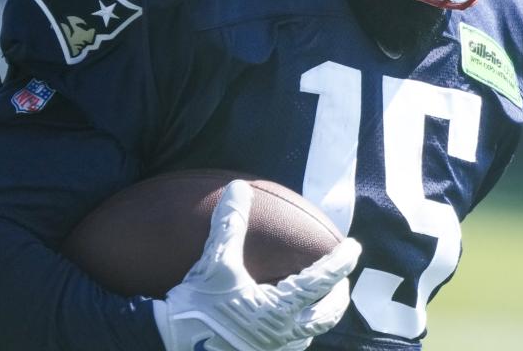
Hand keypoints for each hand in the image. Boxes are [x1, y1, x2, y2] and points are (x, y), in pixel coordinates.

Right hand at [153, 180, 360, 350]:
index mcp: (278, 308)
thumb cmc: (195, 310)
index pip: (321, 280)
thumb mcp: (213, 264)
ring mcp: (271, 350)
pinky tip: (281, 325)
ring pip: (308, 336)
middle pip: (326, 316)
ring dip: (318, 318)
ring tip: (316, 304)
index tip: (354, 247)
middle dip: (338, 297)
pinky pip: (286, 346)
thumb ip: (228, 226)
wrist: (168, 346)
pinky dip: (294, 332)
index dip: (340, 262)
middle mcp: (282, 333)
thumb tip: (237, 188)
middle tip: (342, 281)